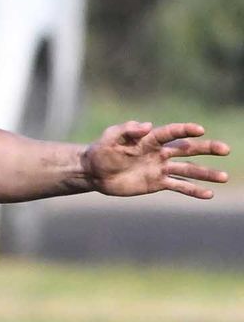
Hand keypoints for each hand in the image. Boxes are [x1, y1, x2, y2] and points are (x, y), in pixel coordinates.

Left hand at [84, 121, 229, 198]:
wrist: (95, 172)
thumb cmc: (102, 150)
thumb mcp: (111, 138)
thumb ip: (127, 130)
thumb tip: (146, 126)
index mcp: (150, 138)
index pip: (172, 132)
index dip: (185, 130)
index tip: (200, 130)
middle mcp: (160, 152)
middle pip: (188, 149)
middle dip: (207, 149)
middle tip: (225, 149)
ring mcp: (160, 168)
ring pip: (188, 170)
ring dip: (206, 173)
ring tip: (224, 177)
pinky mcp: (157, 183)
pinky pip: (178, 186)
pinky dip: (193, 190)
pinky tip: (208, 194)